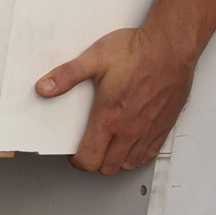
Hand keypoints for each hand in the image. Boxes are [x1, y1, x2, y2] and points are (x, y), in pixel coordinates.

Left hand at [36, 25, 195, 172]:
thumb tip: (45, 87)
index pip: (88, 159)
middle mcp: (129, 129)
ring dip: (117, 160)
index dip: (77, 160)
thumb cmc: (137, 51)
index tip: (75, 152)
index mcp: (109, 117)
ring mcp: (148, 131)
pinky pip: (149, 155)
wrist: (170, 47)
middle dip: (95, 161)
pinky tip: (132, 142)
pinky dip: (138, 155)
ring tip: (110, 146)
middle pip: (107, 167)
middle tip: (92, 147)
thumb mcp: (95, 58)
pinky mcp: (163, 127)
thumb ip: (67, 75)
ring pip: (129, 164)